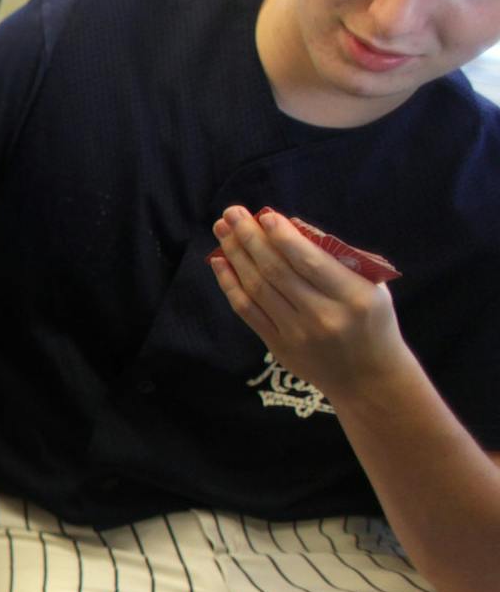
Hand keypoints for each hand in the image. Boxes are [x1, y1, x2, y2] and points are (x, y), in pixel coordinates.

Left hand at [209, 205, 409, 397]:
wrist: (369, 379)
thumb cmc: (372, 322)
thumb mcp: (372, 288)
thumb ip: (338, 259)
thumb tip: (293, 228)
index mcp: (353, 297)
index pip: (309, 261)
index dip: (282, 237)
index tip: (264, 214)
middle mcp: (323, 316)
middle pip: (276, 271)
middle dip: (251, 238)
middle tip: (232, 213)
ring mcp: (297, 334)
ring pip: (257, 288)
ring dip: (235, 255)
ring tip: (223, 229)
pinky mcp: (278, 346)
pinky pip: (247, 310)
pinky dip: (230, 283)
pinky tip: (220, 261)